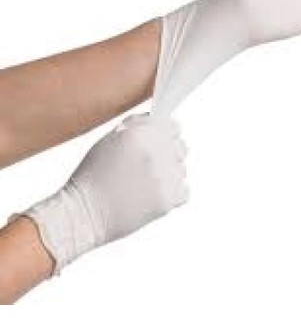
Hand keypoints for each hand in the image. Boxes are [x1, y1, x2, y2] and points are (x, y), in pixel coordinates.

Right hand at [22, 114, 187, 272]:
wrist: (83, 213)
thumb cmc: (92, 176)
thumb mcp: (109, 138)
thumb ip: (138, 125)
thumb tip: (159, 120)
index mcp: (140, 134)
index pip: (174, 127)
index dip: (166, 134)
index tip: (159, 142)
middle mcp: (155, 153)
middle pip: (181, 148)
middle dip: (168, 154)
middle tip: (148, 166)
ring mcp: (163, 178)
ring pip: (182, 170)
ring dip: (170, 175)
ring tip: (144, 183)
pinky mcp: (166, 201)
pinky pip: (184, 191)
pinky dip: (173, 194)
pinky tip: (151, 194)